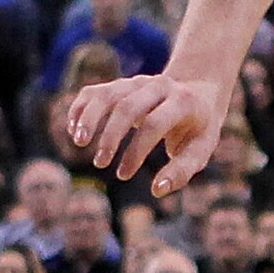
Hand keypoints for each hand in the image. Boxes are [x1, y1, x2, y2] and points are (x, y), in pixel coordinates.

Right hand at [66, 71, 229, 195]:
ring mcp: (137, 82)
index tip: (123, 175)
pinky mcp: (121, 85)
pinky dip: (81, 108)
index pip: (155, 124)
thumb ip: (182, 170)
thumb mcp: (200, 149)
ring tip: (79, 141)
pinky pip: (96, 92)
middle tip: (100, 163)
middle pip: (128, 106)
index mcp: (183, 102)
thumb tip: (157, 190)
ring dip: (90, 117)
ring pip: (108, 94)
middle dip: (111, 135)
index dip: (136, 150)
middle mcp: (158, 86)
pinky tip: (73, 129)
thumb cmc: (198, 129)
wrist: (197, 92)